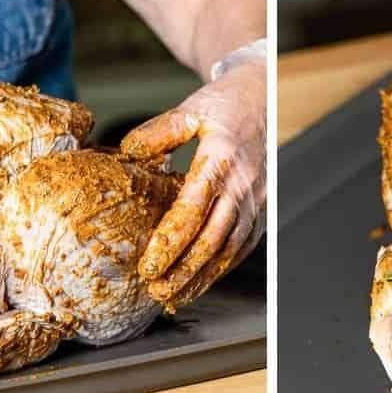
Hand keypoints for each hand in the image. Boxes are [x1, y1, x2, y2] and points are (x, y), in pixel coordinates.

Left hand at [121, 41, 265, 304]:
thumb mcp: (190, 108)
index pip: (193, 209)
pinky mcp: (262, 207)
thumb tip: (128, 152)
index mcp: (222, 158)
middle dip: (184, 270)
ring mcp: (256, 199)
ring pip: (229, 248)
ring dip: (202, 276)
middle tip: (156, 290)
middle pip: (212, 238)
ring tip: (174, 295)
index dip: (170, 241)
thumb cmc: (225, 104)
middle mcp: (243, 184)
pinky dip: (222, 267)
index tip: (148, 264)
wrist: (263, 97)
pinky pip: (243, 244)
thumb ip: (159, 132)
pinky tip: (202, 281)